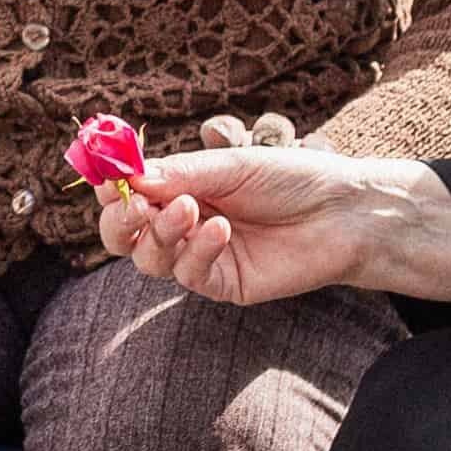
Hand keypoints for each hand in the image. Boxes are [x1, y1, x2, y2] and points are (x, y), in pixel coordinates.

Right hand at [100, 143, 450, 306]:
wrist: (345, 211)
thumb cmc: (294, 179)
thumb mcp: (234, 165)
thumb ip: (181, 173)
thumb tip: (130, 178)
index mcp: (183, 188)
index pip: (130, 196)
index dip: (112, 190)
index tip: (105, 179)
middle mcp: (185, 224)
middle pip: (127, 236)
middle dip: (120, 222)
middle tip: (131, 205)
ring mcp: (203, 257)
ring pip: (151, 258)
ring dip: (161, 232)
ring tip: (189, 209)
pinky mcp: (224, 284)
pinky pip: (190, 275)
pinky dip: (196, 251)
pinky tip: (220, 230)